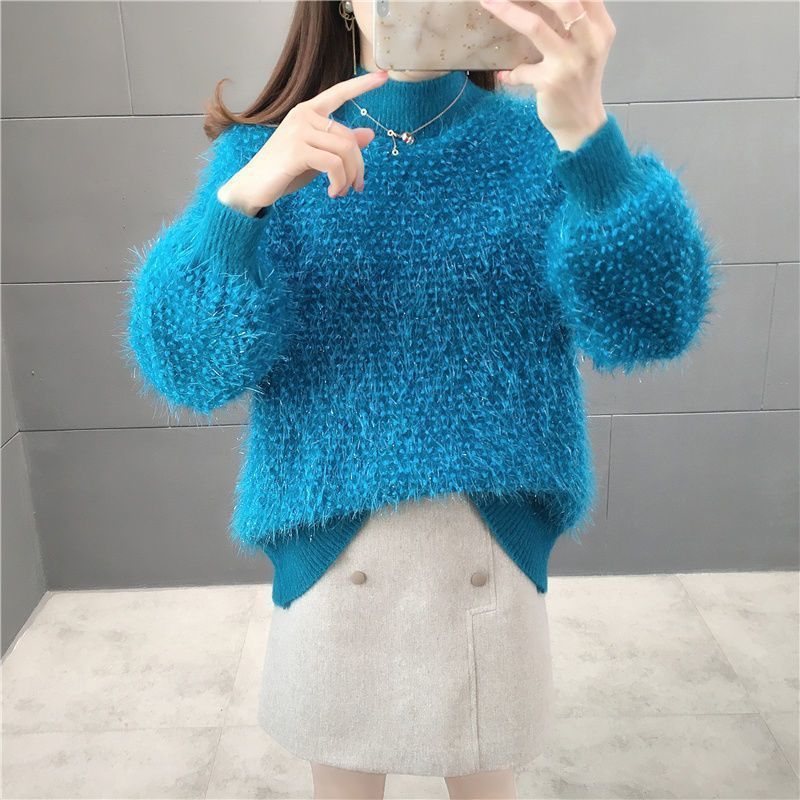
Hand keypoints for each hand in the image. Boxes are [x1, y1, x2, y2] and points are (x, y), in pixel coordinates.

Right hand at [218, 69, 390, 214]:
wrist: (253, 187)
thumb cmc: (284, 171)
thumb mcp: (318, 157)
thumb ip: (340, 145)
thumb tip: (369, 134)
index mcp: (308, 112)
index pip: (339, 93)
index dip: (362, 85)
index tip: (384, 76)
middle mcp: (303, 115)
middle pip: (349, 137)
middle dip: (358, 167)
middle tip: (357, 187)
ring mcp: (299, 131)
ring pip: (345, 151)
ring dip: (350, 177)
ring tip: (342, 192)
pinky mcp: (297, 151)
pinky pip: (334, 165)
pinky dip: (339, 182)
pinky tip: (333, 193)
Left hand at [479, 0, 613, 150]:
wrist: (582, 124)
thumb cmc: (581, 84)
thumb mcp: (588, 48)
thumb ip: (574, 24)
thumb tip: (539, 4)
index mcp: (601, 28)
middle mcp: (589, 42)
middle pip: (564, 0)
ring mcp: (570, 62)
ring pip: (536, 26)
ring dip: (508, 11)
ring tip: (490, 2)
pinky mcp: (551, 82)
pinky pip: (522, 70)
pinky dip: (511, 73)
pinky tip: (506, 77)